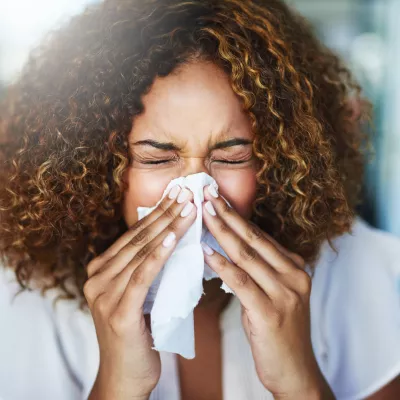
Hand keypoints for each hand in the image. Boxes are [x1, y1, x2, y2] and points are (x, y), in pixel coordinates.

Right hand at [84, 185, 196, 399]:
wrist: (125, 376)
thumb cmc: (137, 332)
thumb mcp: (139, 293)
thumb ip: (145, 267)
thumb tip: (171, 237)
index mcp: (101, 270)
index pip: (135, 235)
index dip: (157, 212)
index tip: (178, 194)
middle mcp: (97, 278)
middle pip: (138, 239)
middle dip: (165, 213)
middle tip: (186, 192)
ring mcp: (104, 294)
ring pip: (142, 252)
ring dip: (168, 228)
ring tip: (188, 208)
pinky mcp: (118, 312)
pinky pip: (142, 277)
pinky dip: (159, 255)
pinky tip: (174, 238)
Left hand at [201, 185, 334, 399]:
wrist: (294, 371)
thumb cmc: (277, 330)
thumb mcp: (272, 293)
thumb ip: (257, 270)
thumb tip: (228, 247)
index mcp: (294, 267)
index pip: (261, 235)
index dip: (237, 216)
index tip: (218, 198)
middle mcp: (293, 275)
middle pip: (254, 238)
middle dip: (228, 214)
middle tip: (207, 194)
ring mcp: (285, 293)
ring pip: (247, 255)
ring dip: (222, 231)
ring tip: (203, 212)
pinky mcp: (270, 312)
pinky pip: (241, 281)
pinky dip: (221, 264)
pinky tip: (205, 250)